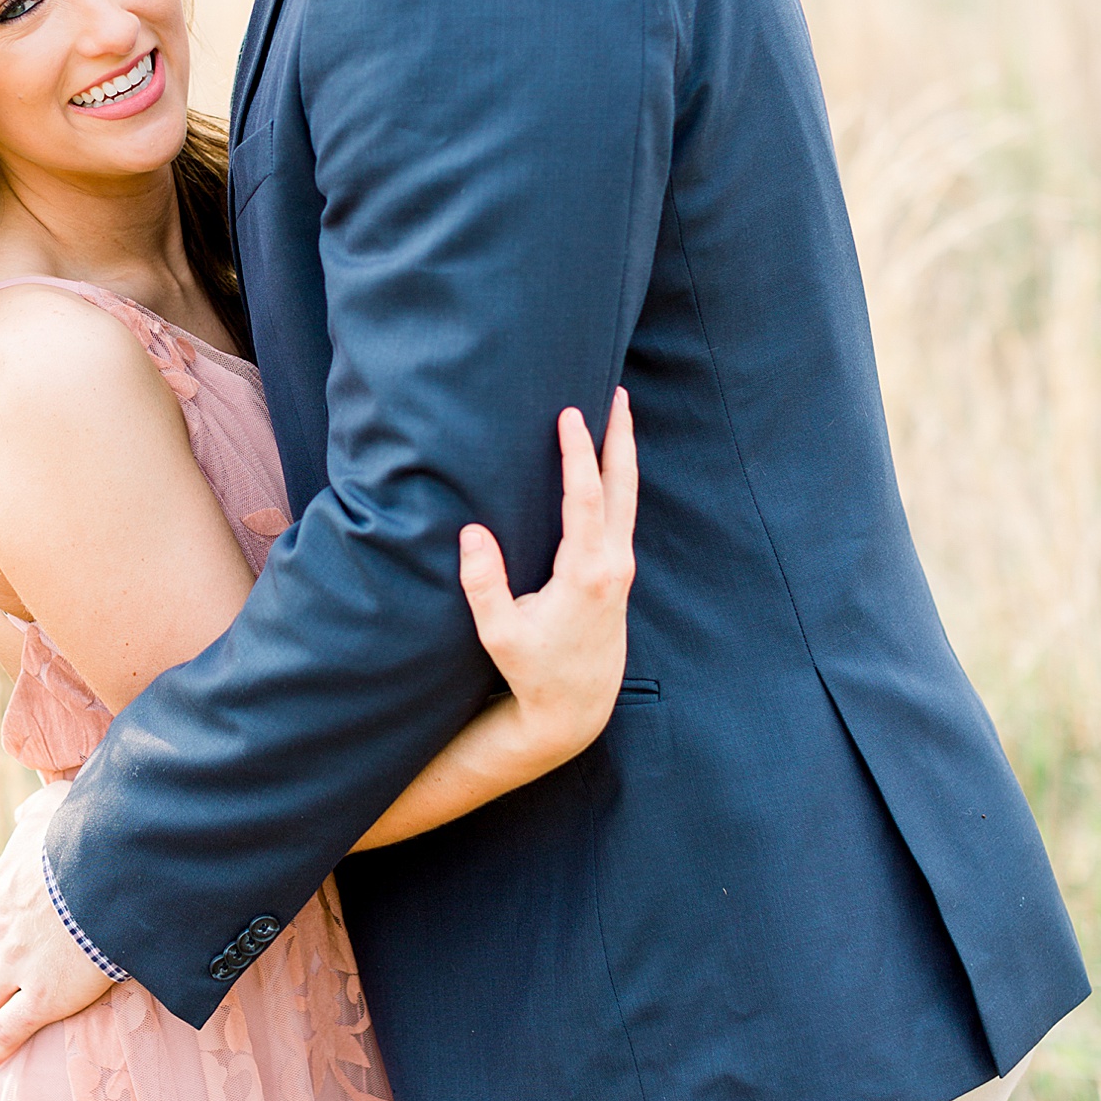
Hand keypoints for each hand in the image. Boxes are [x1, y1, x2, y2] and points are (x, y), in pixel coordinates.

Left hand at [0, 785, 112, 1069]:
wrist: (112, 875)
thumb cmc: (94, 835)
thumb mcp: (59, 806)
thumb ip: (39, 809)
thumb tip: (20, 813)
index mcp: (7, 882)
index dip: (7, 916)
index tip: (18, 924)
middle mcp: (4, 925)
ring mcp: (18, 965)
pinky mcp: (40, 999)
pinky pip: (9, 1030)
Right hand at [458, 389, 637, 772]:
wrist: (577, 707)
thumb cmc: (533, 671)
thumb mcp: (499, 633)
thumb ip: (483, 584)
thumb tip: (472, 532)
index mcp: (585, 573)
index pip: (586, 498)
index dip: (578, 453)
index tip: (569, 414)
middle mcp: (613, 566)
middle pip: (623, 487)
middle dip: (619, 437)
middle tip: (615, 393)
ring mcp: (621, 570)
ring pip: (628, 498)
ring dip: (621, 454)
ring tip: (615, 414)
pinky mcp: (618, 575)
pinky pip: (622, 514)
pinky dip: (616, 480)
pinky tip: (606, 464)